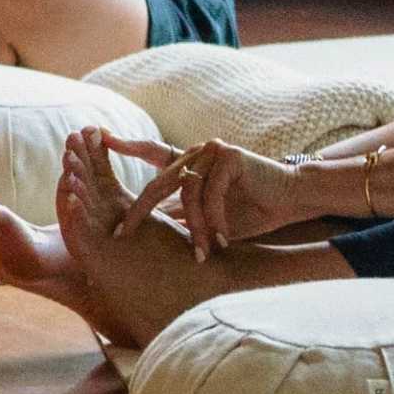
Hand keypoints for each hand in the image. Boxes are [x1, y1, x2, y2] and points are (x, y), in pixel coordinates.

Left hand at [126, 138, 313, 255]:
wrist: (294, 199)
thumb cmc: (252, 210)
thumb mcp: (209, 217)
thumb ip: (182, 216)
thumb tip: (146, 228)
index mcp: (188, 163)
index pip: (151, 153)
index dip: (126, 146)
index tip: (100, 140)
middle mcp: (196, 152)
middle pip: (159, 182)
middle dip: (140, 212)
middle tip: (123, 234)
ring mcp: (212, 150)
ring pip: (188, 193)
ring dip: (196, 228)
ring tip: (203, 253)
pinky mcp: (230, 156)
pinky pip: (211, 193)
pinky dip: (215, 220)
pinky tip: (222, 240)